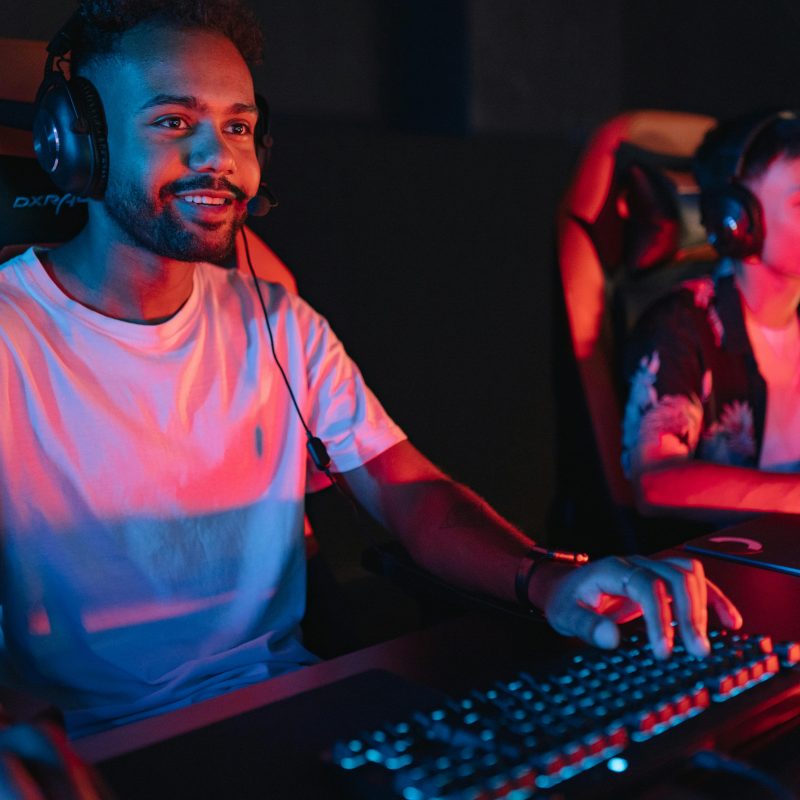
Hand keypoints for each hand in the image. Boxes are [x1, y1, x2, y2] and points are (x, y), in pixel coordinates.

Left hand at [543, 555, 742, 657]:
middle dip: (689, 614)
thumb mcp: (565, 616)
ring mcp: (649, 567)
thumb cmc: (565, 601)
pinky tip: (729, 622)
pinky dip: (714, 599)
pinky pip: (694, 581)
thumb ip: (585, 625)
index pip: (646, 586)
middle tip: (696, 651)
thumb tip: (612, 638)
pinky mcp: (660, 578)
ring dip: (703, 606)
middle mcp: (634, 563)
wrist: (563, 585)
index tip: (664, 652)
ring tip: (703, 643)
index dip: (660, 618)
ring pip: (688, 574)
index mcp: (611, 570)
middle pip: (674, 576)